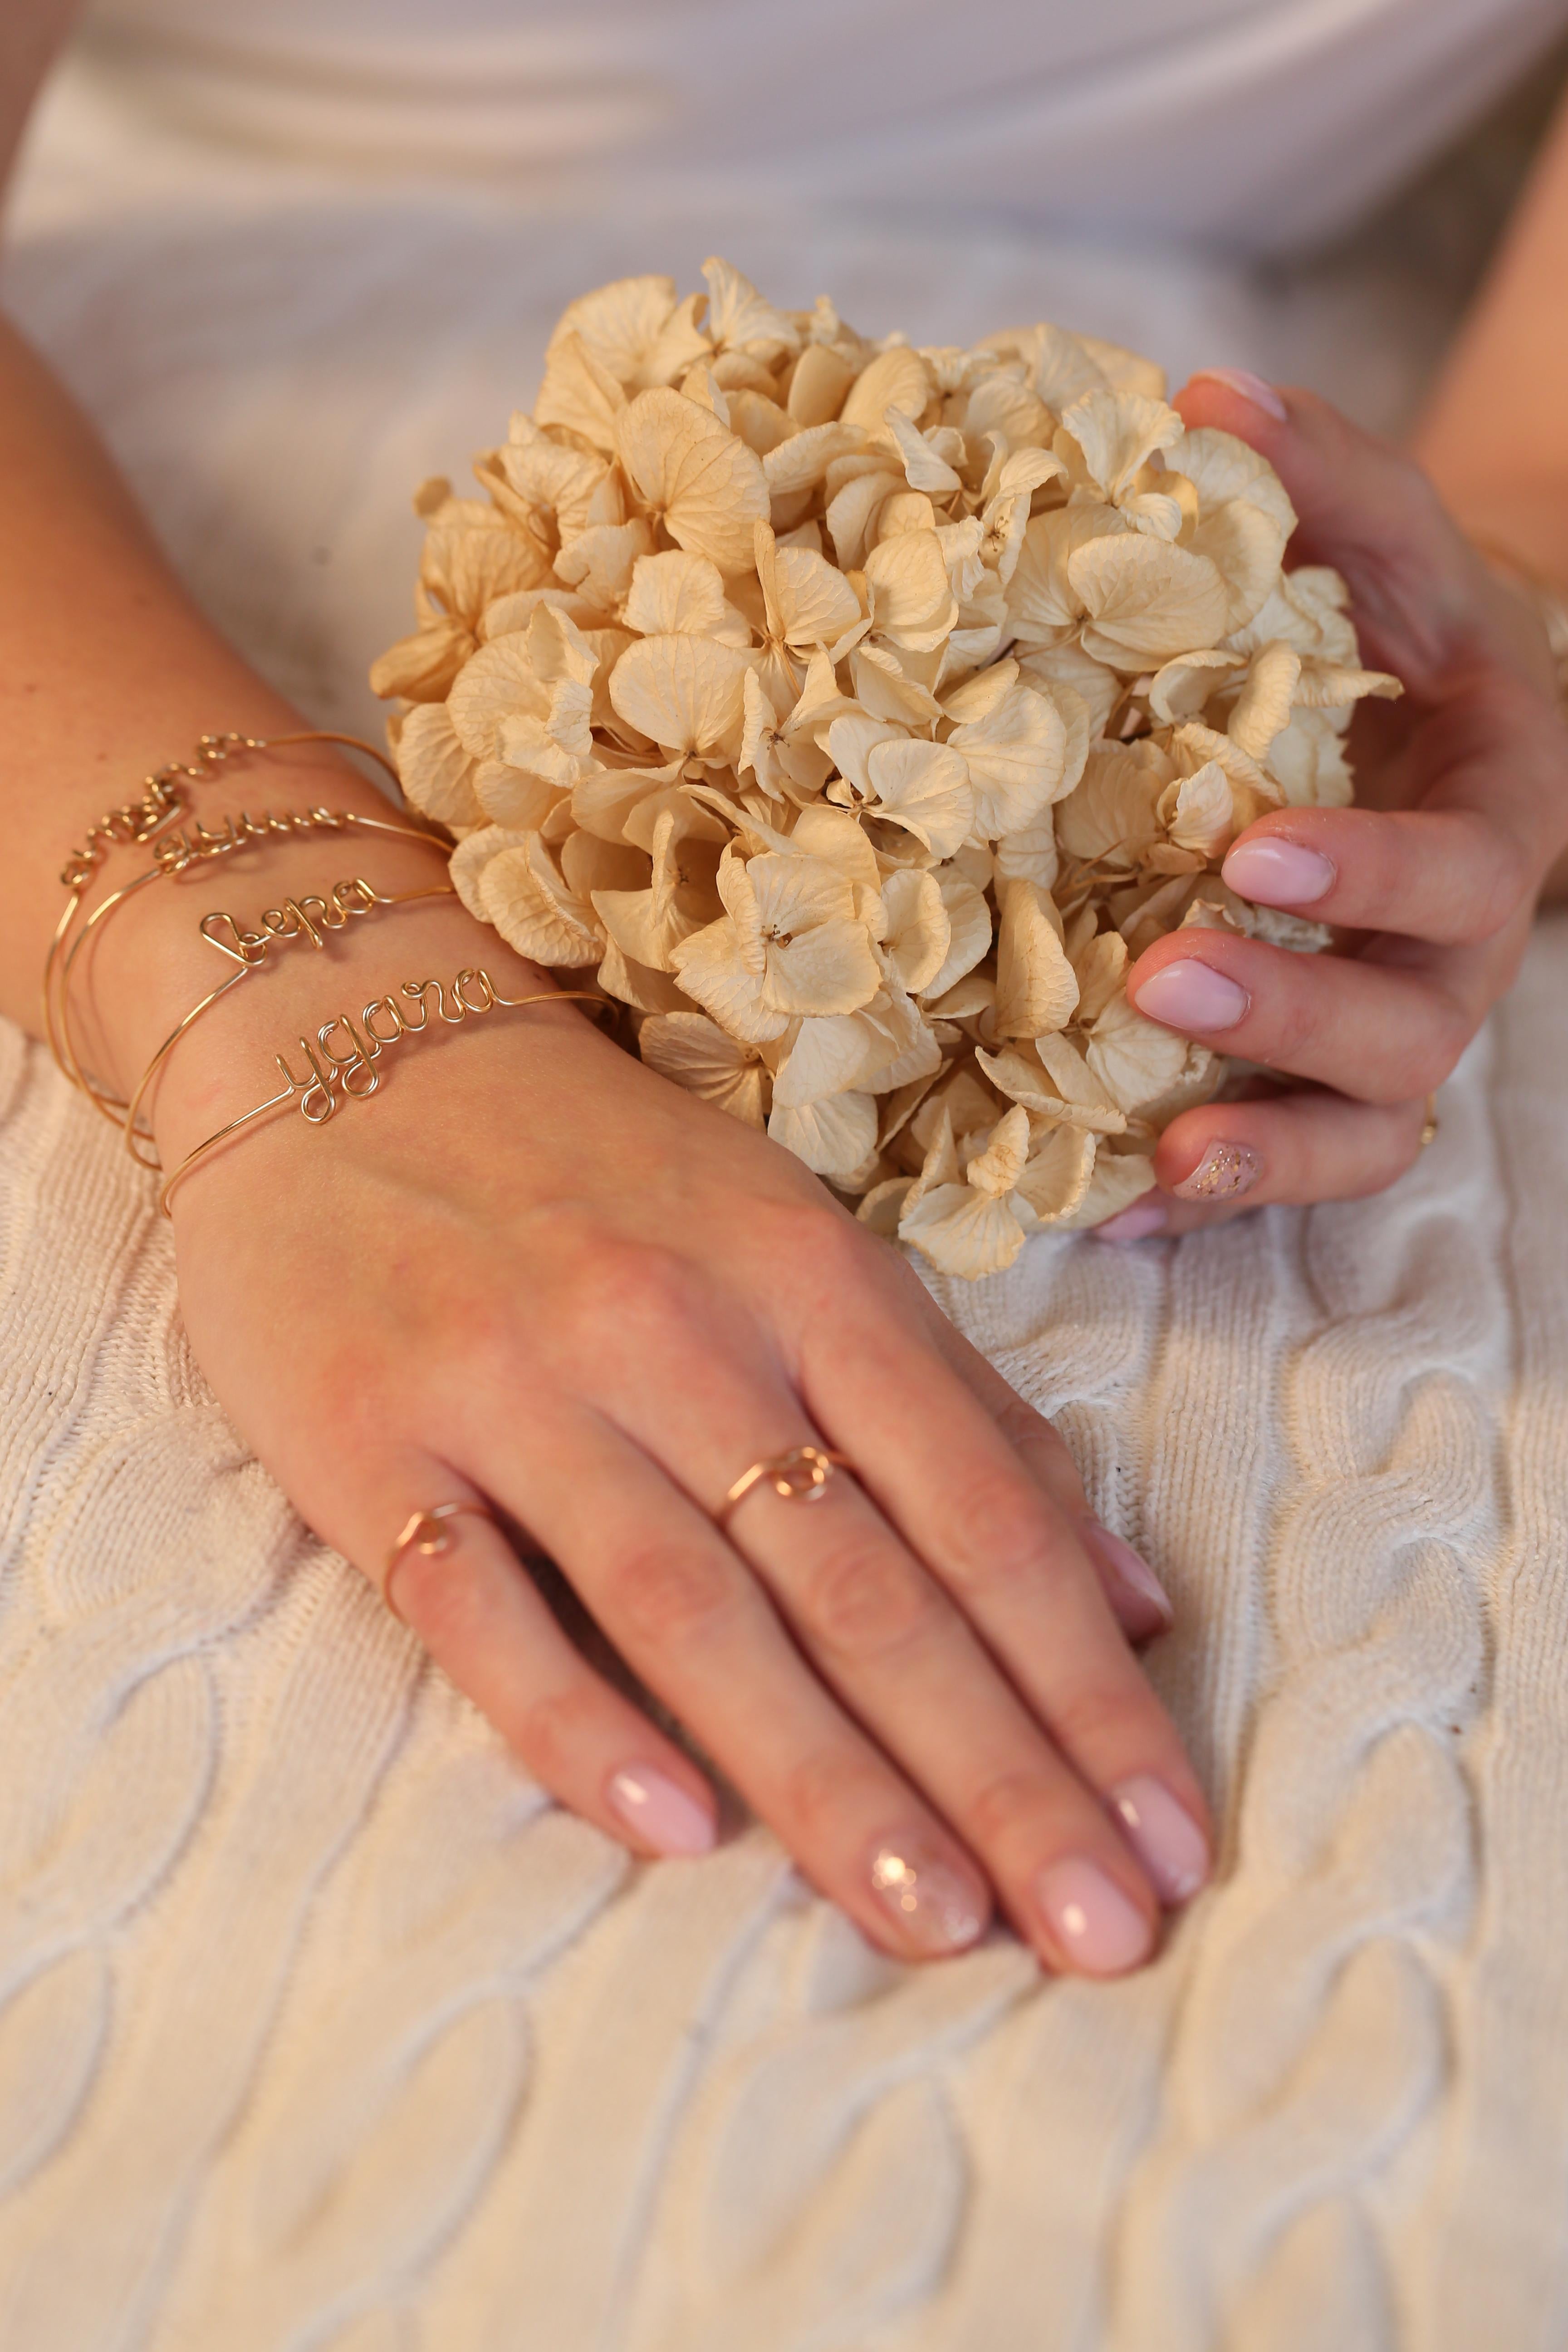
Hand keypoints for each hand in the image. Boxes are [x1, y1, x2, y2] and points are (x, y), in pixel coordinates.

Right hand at [136, 878, 1209, 1974]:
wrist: (345, 1041)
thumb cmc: (604, 1167)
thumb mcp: (804, 1245)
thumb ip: (968, 1411)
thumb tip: (1133, 1592)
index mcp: (808, 1277)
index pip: (982, 1512)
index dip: (1085, 1684)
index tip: (1167, 1840)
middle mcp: (679, 1331)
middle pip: (862, 1583)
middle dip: (995, 1770)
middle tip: (1096, 1937)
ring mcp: (519, 1385)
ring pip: (693, 1608)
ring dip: (824, 1778)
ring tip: (935, 1923)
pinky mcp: (372, 1437)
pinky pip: (477, 1598)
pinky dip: (570, 1714)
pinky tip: (670, 1827)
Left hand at [1105, 373, 1567, 1238]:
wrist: (1417, 723)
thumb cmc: (1400, 630)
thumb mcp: (1387, 543)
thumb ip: (1327, 475)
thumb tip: (1209, 396)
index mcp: (1495, 825)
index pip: (1462, 872)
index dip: (1370, 873)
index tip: (1254, 849)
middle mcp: (1451, 956)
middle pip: (1409, 1029)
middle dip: (1290, 1010)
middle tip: (1156, 973)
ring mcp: (1386, 1036)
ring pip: (1361, 1131)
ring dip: (1259, 1149)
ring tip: (1152, 1155)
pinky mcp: (1314, 1086)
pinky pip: (1280, 1166)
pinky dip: (1199, 1198)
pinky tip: (1101, 1210)